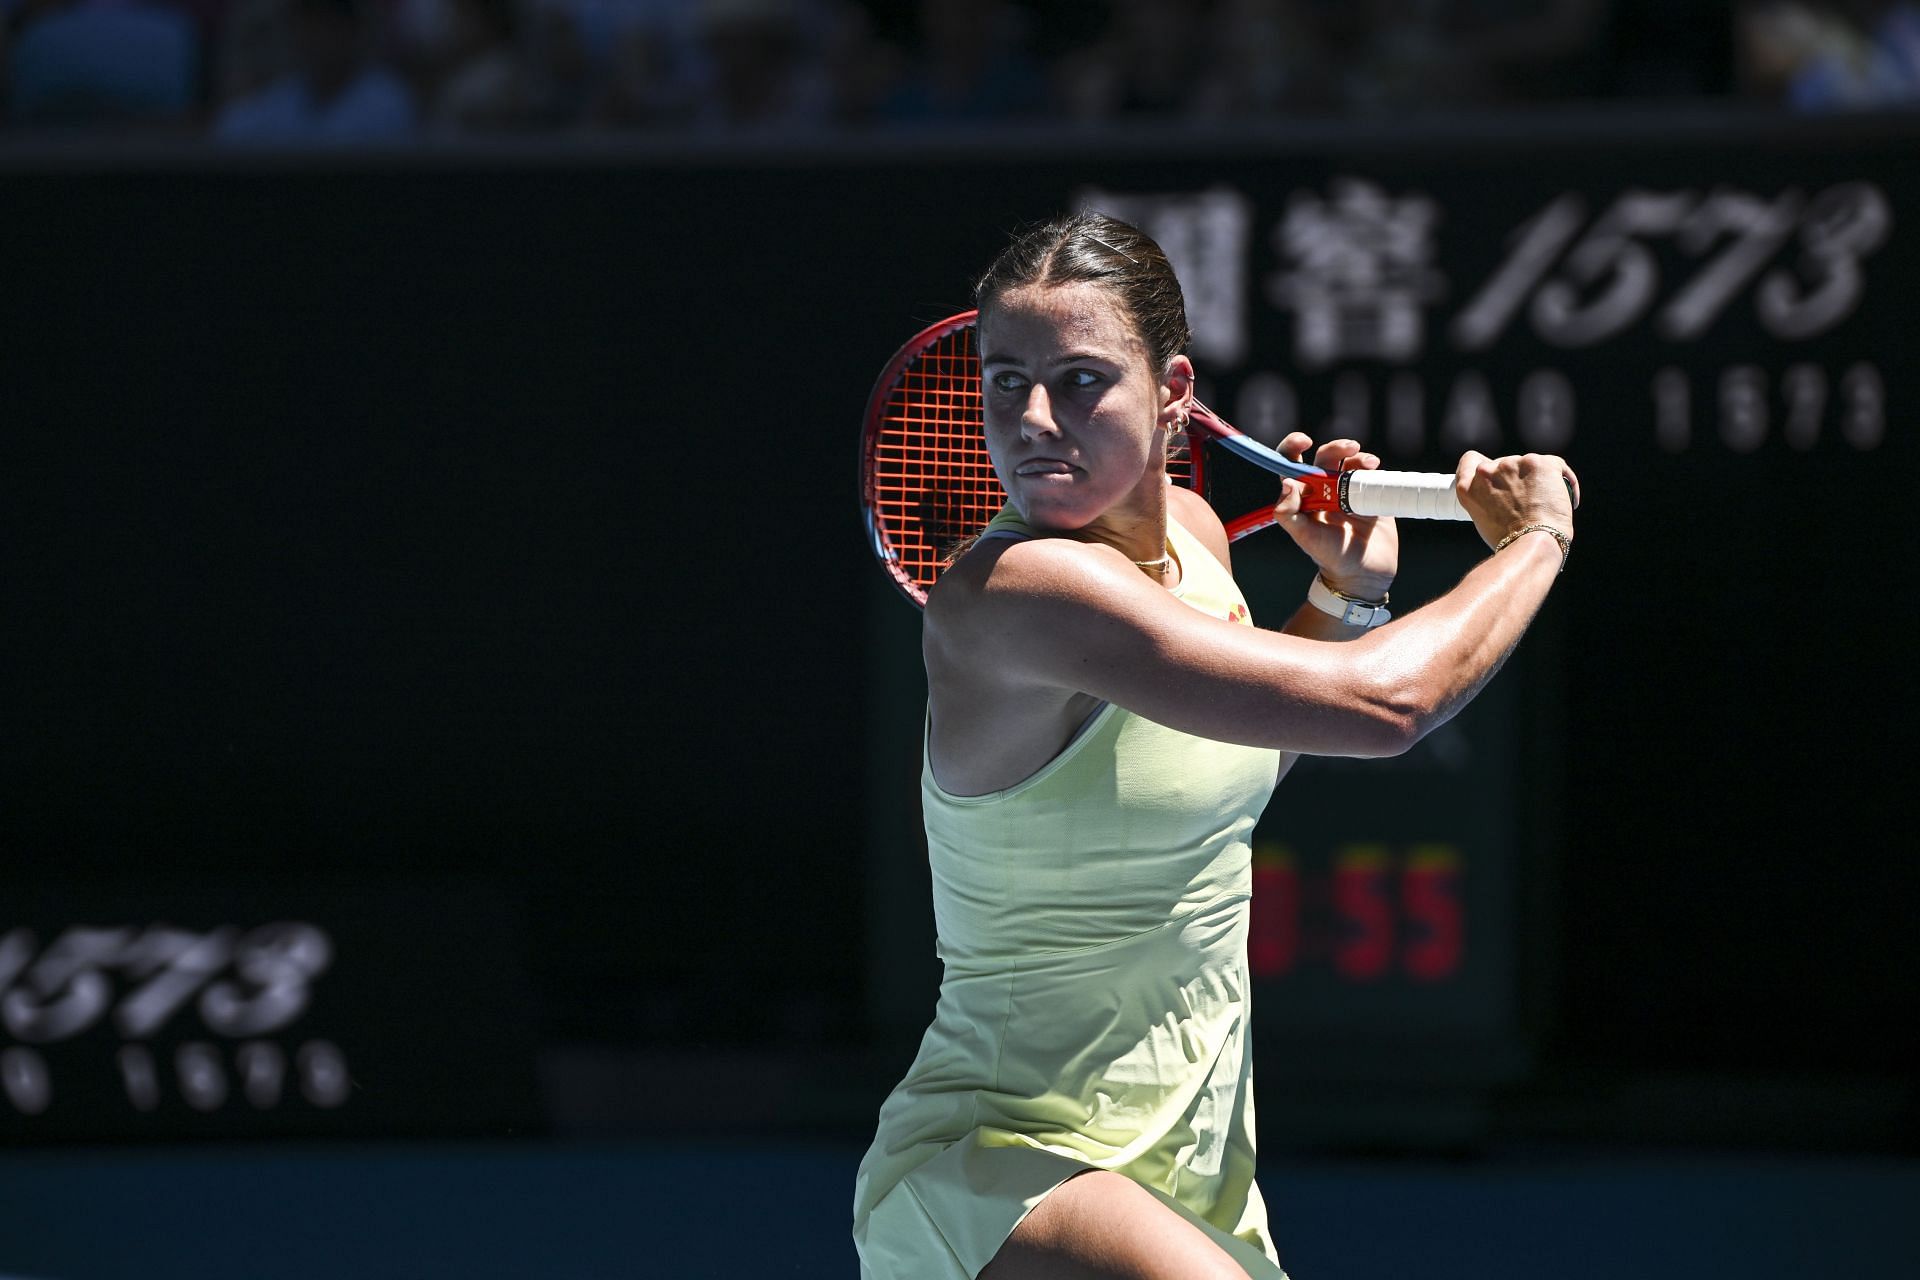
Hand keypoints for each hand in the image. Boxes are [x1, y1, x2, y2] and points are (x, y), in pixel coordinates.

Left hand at [1274, 433, 1398, 599]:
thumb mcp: (1305, 537)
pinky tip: (1375, 470)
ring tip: (1369, 463)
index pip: (1291, 464)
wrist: (1365, 573)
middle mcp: (1323, 489)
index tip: (1305, 441)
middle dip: (1335, 447)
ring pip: (1348, 461)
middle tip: (1349, 448)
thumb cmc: (1330, 557)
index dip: (1293, 447)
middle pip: (1325, 457)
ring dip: (1357, 455)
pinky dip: (1371, 465)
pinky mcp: (1369, 494)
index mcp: (1303, 496)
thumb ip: (1289, 513)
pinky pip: (1369, 472)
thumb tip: (1287, 483)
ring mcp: (1347, 490)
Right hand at [1453, 451, 1579, 549]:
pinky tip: (1567, 500)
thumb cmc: (1511, 542)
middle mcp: (1488, 471)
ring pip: (1530, 465)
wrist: (1533, 544)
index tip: (1495, 478)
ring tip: (1546, 505)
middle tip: (1526, 501)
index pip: (1471, 460)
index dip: (1484, 466)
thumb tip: (1503, 495)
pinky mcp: (1541, 463)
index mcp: (1469, 486)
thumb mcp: (1484, 520)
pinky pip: (1556, 466)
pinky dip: (1563, 482)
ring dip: (1538, 479)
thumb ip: (1487, 499)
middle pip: (1504, 464)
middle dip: (1516, 478)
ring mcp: (1514, 464)